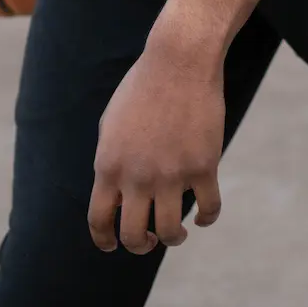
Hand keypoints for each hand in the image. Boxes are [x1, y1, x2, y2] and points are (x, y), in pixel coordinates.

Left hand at [88, 39, 225, 254]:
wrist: (179, 60)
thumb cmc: (143, 86)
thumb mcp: (112, 123)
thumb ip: (110, 160)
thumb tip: (115, 195)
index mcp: (109, 165)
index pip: (99, 220)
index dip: (105, 240)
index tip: (113, 246)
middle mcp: (137, 175)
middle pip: (134, 235)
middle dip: (141, 245)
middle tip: (150, 240)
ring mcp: (171, 173)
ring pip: (170, 231)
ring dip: (173, 237)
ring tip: (177, 232)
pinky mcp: (203, 166)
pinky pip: (208, 209)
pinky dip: (206, 219)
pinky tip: (202, 217)